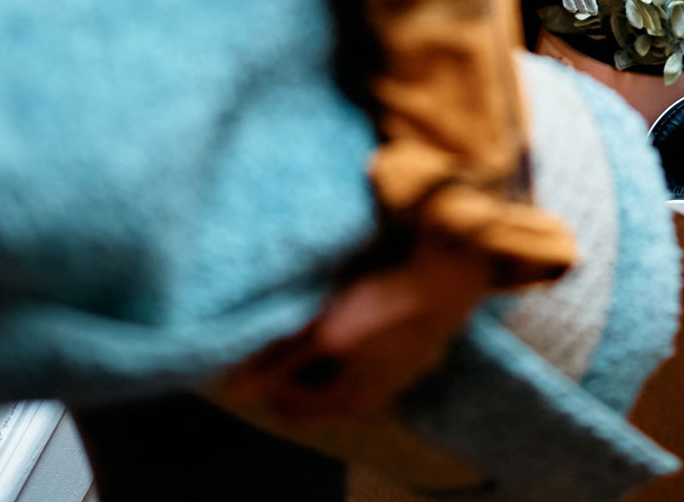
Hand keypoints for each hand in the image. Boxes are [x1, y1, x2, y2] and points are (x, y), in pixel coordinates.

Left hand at [225, 236, 492, 421]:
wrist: (448, 278)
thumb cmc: (385, 307)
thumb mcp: (324, 333)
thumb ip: (280, 362)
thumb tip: (235, 390)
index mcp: (350, 399)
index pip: (290, 406)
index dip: (263, 383)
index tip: (248, 351)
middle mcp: (373, 393)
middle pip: (315, 389)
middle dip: (292, 366)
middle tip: (275, 331)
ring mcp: (395, 371)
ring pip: (340, 369)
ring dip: (319, 349)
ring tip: (306, 315)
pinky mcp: (408, 345)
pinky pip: (363, 350)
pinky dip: (347, 337)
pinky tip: (345, 308)